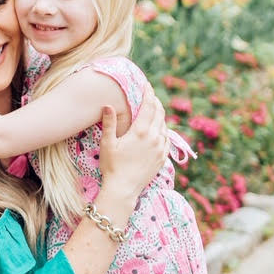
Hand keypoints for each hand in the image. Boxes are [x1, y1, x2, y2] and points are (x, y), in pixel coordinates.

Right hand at [98, 85, 167, 207]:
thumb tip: (108, 105)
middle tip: (150, 94)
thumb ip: (109, 123)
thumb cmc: (112, 166)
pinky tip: (158, 129)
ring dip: (160, 115)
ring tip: (154, 109)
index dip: (148, 93)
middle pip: (159, 112)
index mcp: (141, 131)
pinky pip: (166, 138)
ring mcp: (160, 148)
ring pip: (164, 125)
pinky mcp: (162, 157)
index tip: (147, 85)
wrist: (123, 189)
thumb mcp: (107, 143)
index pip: (149, 105)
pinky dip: (163, 130)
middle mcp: (154, 137)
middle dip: (155, 101)